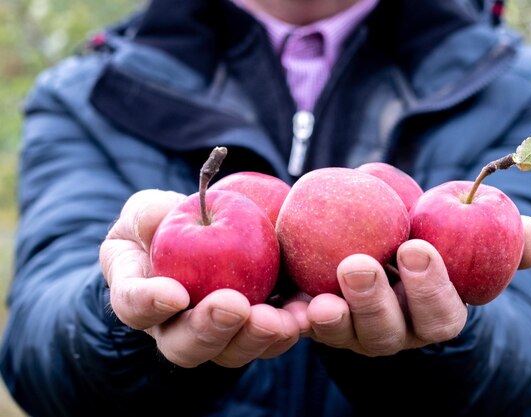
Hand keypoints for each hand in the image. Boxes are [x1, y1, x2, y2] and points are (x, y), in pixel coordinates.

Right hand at [99, 189, 299, 367]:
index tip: (174, 294)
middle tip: (235, 307)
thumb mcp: (149, 210)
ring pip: (233, 350)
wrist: (208, 230)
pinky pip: (272, 336)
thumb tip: (157, 220)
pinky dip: (291, 326)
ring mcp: (218, 333)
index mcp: (140, 296)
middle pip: (186, 345)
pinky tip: (306, 313)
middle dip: (212, 330)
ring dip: (257, 337)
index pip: (133, 306)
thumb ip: (147, 214)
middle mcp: (174, 327)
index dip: (149, 304)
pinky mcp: (255, 326)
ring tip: (280, 319)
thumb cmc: (166, 222)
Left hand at [284, 215, 530, 355]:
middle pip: (387, 330)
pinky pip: (304, 327)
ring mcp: (354, 332)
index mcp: (434, 313)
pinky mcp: (318, 322)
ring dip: (335, 317)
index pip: (440, 313)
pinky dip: (295, 319)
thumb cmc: (429, 240)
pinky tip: (287, 304)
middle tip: (358, 264)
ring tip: (322, 297)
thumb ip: (507, 238)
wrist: (381, 247)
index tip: (416, 248)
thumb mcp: (465, 234)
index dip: (430, 287)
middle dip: (375, 301)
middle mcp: (395, 331)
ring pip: (346, 335)